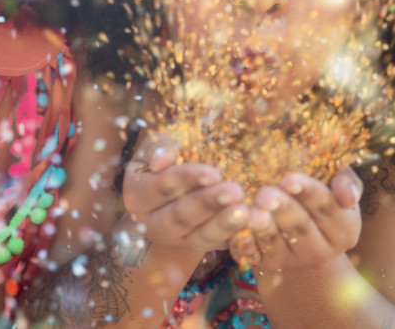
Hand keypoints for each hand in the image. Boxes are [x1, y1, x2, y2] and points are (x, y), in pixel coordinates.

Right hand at [123, 132, 249, 252]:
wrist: (172, 191)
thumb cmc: (165, 160)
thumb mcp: (155, 148)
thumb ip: (157, 147)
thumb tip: (163, 159)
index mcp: (138, 195)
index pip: (161, 186)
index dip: (186, 179)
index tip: (212, 172)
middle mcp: (153, 224)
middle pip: (180, 217)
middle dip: (207, 204)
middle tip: (234, 192)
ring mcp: (179, 240)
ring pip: (201, 237)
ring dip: (224, 225)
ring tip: (247, 212)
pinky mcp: (203, 248)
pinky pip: (221, 246)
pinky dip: (239, 237)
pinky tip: (256, 225)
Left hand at [233, 168, 362, 271]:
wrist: (300, 237)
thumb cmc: (316, 199)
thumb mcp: (336, 186)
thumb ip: (346, 182)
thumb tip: (347, 196)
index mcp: (345, 228)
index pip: (328, 207)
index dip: (308, 191)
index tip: (288, 179)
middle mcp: (323, 250)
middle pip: (301, 227)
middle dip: (282, 208)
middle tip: (264, 195)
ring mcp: (294, 262)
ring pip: (276, 244)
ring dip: (262, 228)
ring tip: (250, 213)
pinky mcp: (268, 267)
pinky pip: (254, 256)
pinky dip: (244, 244)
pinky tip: (235, 231)